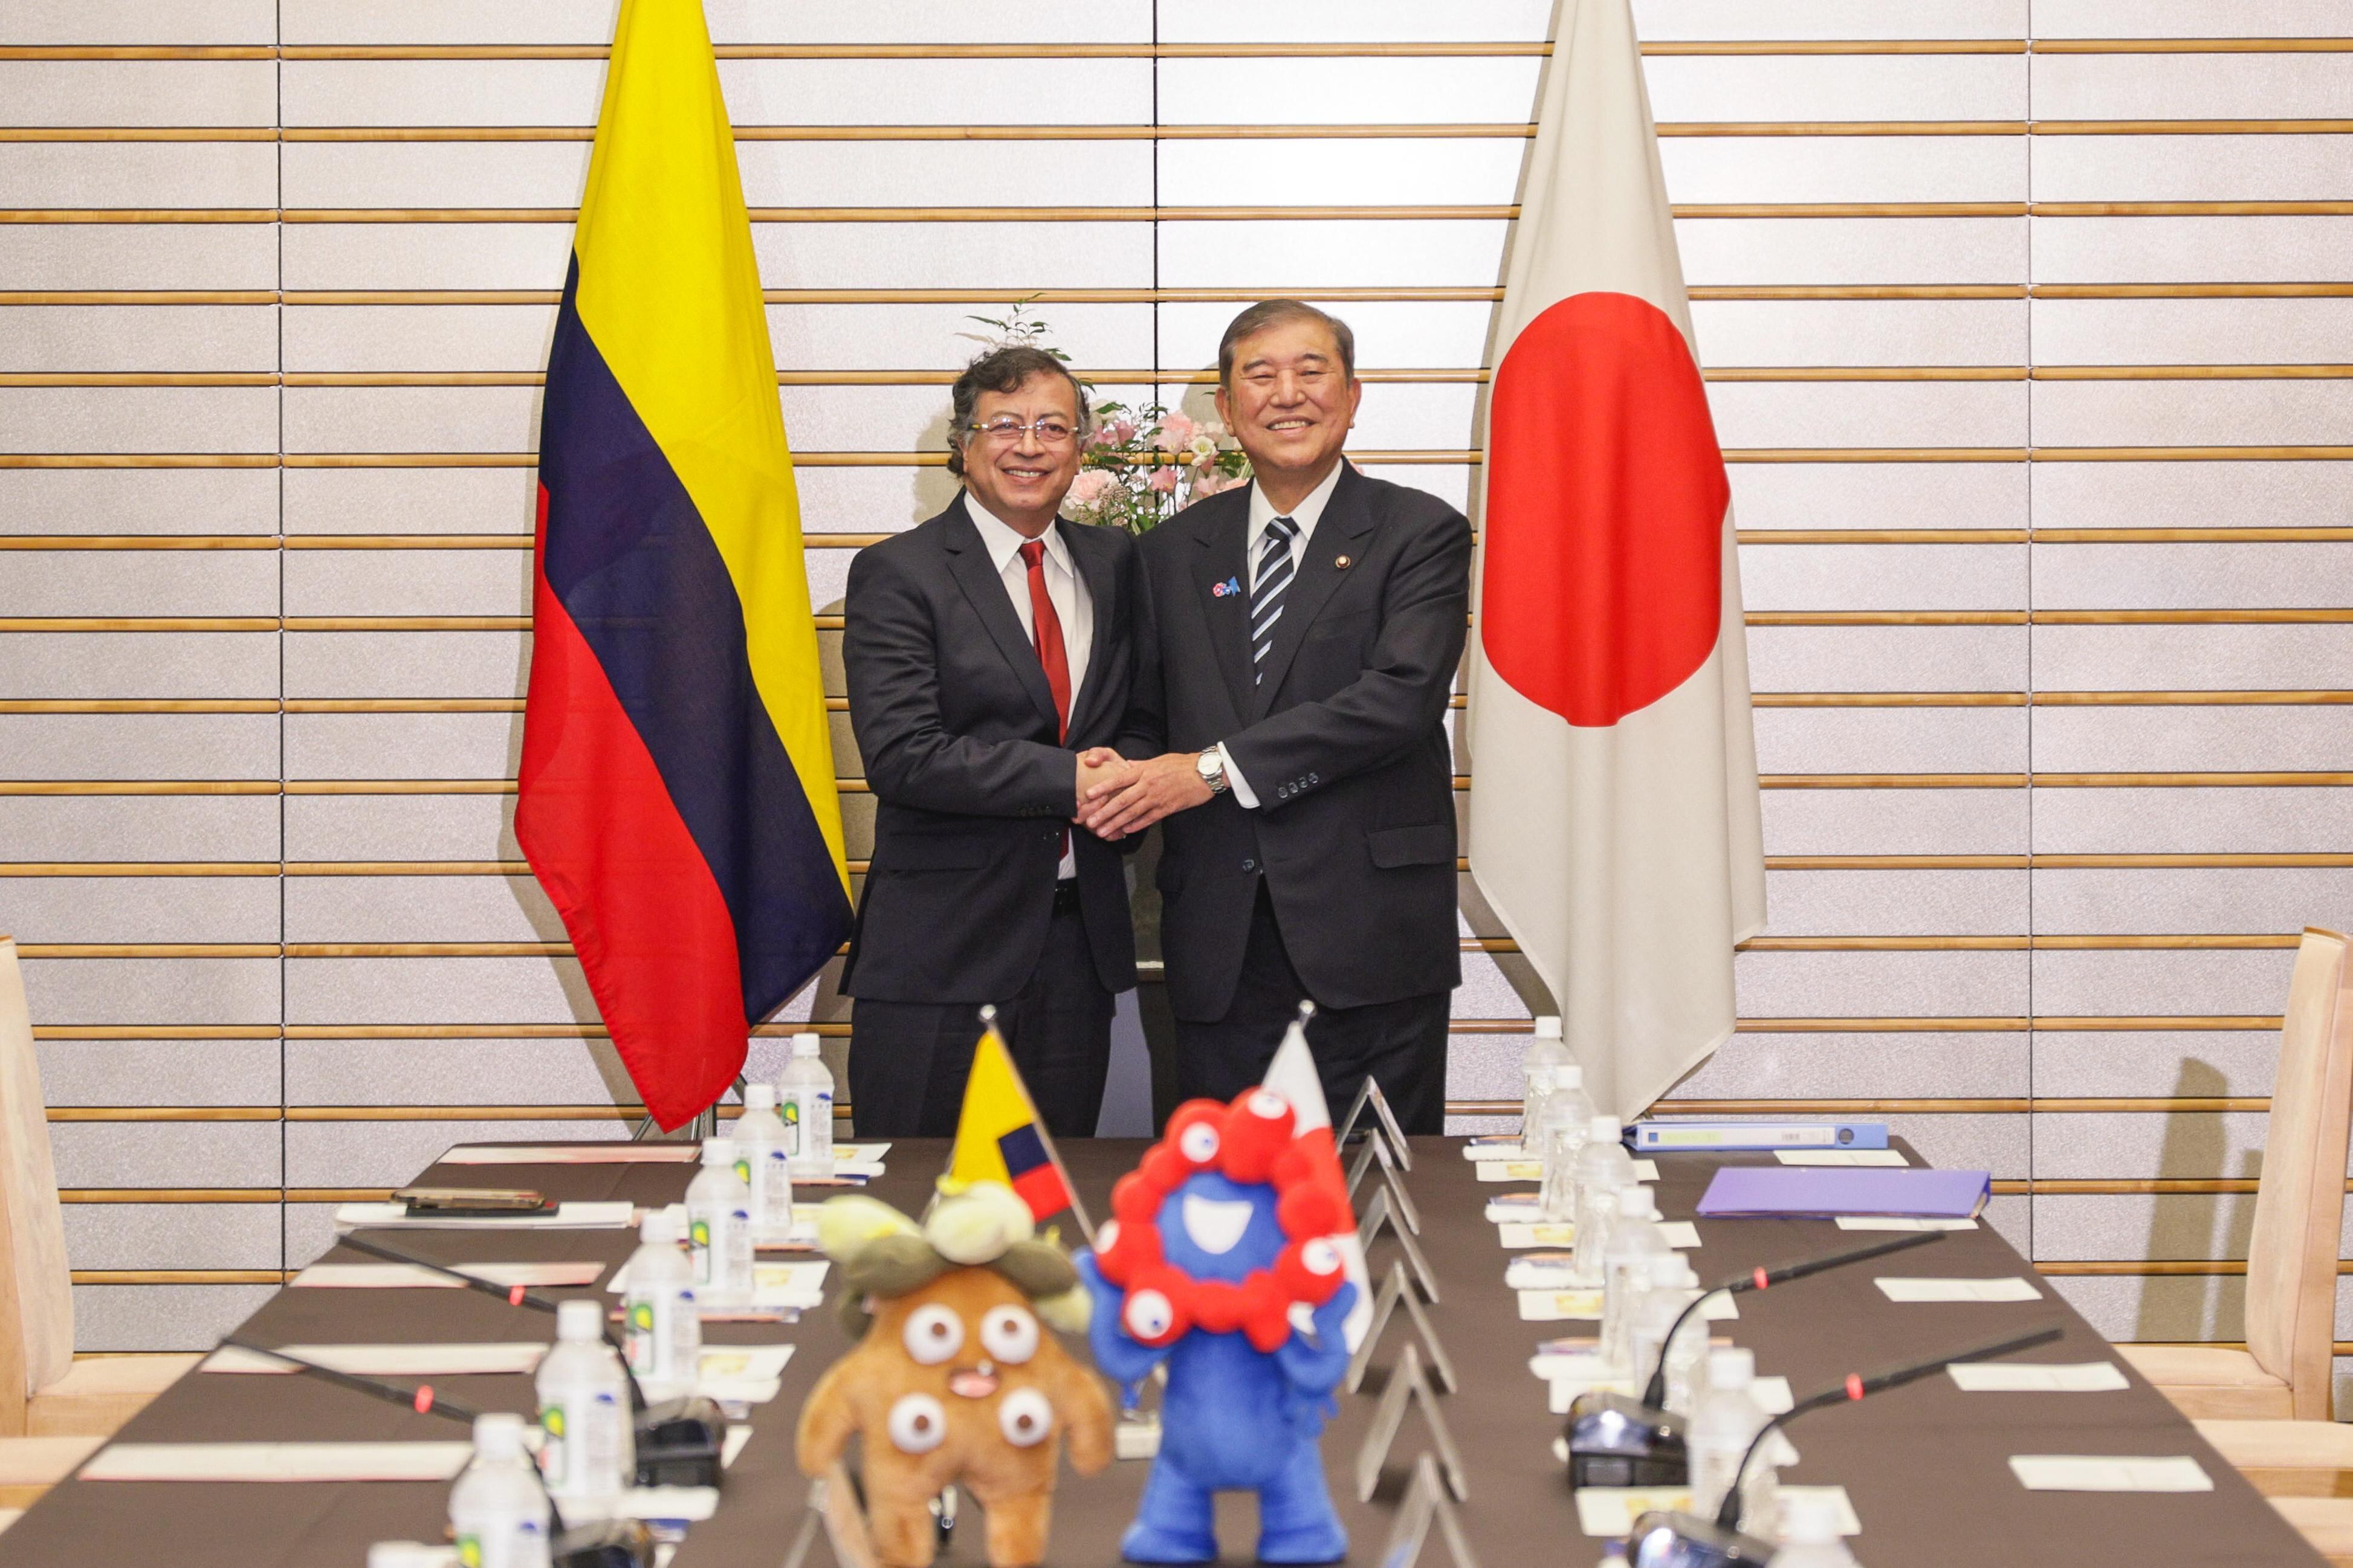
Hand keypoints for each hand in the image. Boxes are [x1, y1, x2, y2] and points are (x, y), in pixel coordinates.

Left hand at [1078, 751, 1211, 840]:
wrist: (1204, 772)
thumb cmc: (1182, 764)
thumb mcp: (1159, 760)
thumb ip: (1141, 765)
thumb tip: (1127, 765)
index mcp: (1143, 770)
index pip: (1118, 780)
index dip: (1102, 788)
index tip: (1088, 795)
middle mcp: (1147, 784)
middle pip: (1121, 800)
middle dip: (1104, 812)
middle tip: (1090, 822)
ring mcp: (1157, 797)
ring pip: (1132, 812)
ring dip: (1115, 823)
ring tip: (1102, 831)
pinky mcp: (1167, 808)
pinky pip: (1148, 819)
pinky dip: (1136, 825)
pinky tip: (1125, 831)